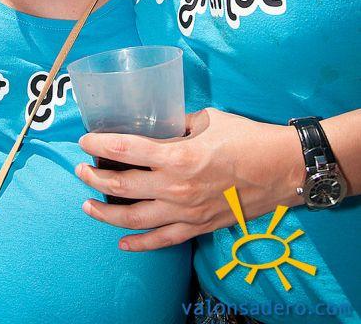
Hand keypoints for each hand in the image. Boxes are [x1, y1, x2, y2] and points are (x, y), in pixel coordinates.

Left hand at [75, 107, 304, 250]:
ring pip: (134, 218)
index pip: (125, 150)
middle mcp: (175, 187)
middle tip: (80, 170)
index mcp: (177, 156)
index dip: (99, 145)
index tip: (84, 141)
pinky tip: (122, 242)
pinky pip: (162, 240)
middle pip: (121, 186)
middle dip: (94, 178)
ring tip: (87, 203)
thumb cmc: (247, 138)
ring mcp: (185, 212)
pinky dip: (139, 243)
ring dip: (105, 212)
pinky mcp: (198, 227)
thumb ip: (178, 124)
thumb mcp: (208, 119)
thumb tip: (159, 125)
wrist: (282, 169)